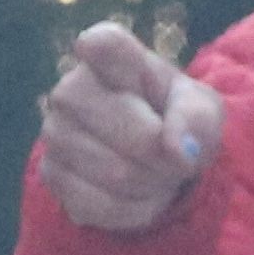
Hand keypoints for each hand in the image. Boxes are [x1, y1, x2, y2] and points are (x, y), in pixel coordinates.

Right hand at [37, 20, 222, 236]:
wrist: (152, 158)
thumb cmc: (175, 119)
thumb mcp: (202, 111)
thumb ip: (195, 120)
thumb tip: (180, 151)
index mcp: (112, 58)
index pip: (103, 44)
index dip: (105, 50)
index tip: (121, 66)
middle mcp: (71, 89)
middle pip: (135, 135)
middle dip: (167, 158)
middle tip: (173, 157)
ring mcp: (55, 133)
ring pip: (119, 175)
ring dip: (153, 185)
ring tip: (156, 174)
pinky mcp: (51, 175)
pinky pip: (102, 205)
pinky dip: (134, 210)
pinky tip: (139, 194)